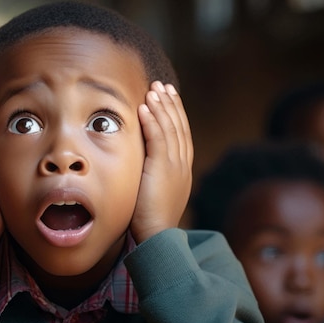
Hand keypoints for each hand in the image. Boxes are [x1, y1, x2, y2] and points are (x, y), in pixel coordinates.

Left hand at [131, 81, 193, 242]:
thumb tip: (140, 166)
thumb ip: (152, 176)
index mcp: (182, 170)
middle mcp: (182, 165)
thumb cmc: (151, 220)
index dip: (175, 115)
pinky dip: (153, 120)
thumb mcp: (155, 193)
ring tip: (153, 90)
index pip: (181, 135)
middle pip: (179, 127)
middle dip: (170, 105)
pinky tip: (145, 107)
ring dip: (161, 107)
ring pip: (170, 129)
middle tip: (162, 86)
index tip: (168, 98)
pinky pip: (159, 138)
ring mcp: (175, 166)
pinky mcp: (163, 169)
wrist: (158, 236)